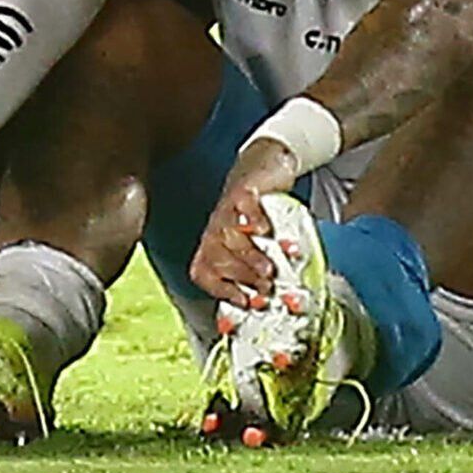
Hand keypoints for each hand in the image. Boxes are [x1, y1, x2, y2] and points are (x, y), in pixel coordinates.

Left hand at [188, 140, 299, 307]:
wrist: (261, 168)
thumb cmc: (256, 215)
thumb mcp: (255, 245)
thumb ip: (257, 271)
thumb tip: (266, 304)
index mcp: (214, 246)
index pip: (203, 272)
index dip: (220, 289)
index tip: (244, 302)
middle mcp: (216, 229)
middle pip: (216, 256)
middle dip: (240, 275)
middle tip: (264, 287)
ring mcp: (228, 209)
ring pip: (229, 234)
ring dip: (249, 255)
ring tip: (269, 268)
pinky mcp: (243, 189)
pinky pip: (243, 204)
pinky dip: (252, 218)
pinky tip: (265, 230)